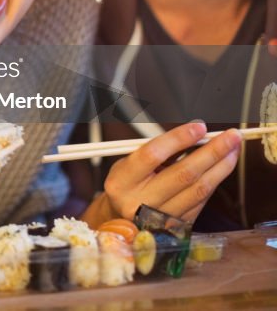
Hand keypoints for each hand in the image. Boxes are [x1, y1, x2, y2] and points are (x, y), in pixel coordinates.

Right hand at [87, 122, 239, 224]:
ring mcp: (160, 218)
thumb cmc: (128, 184)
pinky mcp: (177, 227)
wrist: (122, 219)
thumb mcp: (129, 164)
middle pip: (183, 174)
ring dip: (221, 167)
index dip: (178, 139)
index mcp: (121, 182)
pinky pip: (202, 201)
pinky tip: (222, 167)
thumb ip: (157, 151)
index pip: (152, 155)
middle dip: (211, 152)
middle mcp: (139, 203)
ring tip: (233, 149)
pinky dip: (214, 181)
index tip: (199, 127)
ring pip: (199, 189)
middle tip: (230, 136)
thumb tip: (194, 134)